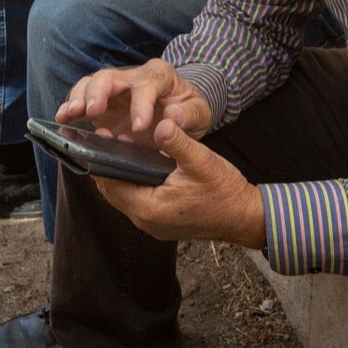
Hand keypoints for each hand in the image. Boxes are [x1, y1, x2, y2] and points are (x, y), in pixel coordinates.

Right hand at [56, 59, 212, 143]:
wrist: (180, 113)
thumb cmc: (188, 111)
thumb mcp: (199, 113)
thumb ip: (188, 116)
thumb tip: (172, 118)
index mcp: (159, 75)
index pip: (147, 84)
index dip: (141, 104)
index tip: (139, 126)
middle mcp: (133, 77)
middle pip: (110, 77)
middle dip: (99, 93)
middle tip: (92, 111)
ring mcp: (115, 90)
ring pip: (91, 84)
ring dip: (80, 98)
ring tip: (72, 114)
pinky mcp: (102, 104)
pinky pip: (82, 100)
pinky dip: (70, 108)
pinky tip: (62, 119)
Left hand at [93, 117, 265, 247]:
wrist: (244, 217)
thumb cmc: (224, 192)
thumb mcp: (201, 161)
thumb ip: (177, 141)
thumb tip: (161, 122)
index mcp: (149, 208)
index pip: (111, 182)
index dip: (104, 158)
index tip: (103, 135)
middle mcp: (145, 221)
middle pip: (111, 191)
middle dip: (108, 165)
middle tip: (110, 138)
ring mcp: (151, 225)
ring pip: (121, 197)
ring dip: (120, 175)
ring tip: (123, 148)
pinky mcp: (159, 224)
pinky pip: (135, 202)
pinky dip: (132, 184)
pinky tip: (140, 166)